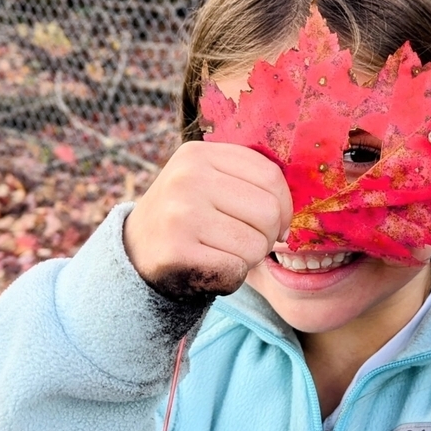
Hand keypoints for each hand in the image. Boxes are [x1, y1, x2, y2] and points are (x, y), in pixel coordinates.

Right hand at [123, 141, 292, 299]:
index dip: (284, 206)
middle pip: (269, 212)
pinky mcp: (177, 252)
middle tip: (245, 241)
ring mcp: (179, 215)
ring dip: (249, 258)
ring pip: (256, 245)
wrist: (136, 252)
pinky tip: (209, 267)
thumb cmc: (188, 217)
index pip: (271, 176)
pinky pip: (236, 270)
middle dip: (267, 235)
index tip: (272, 222)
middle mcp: (187, 179)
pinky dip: (232, 276)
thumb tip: (294, 208)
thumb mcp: (209, 181)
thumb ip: (248, 180)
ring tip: (222, 252)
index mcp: (199, 154)